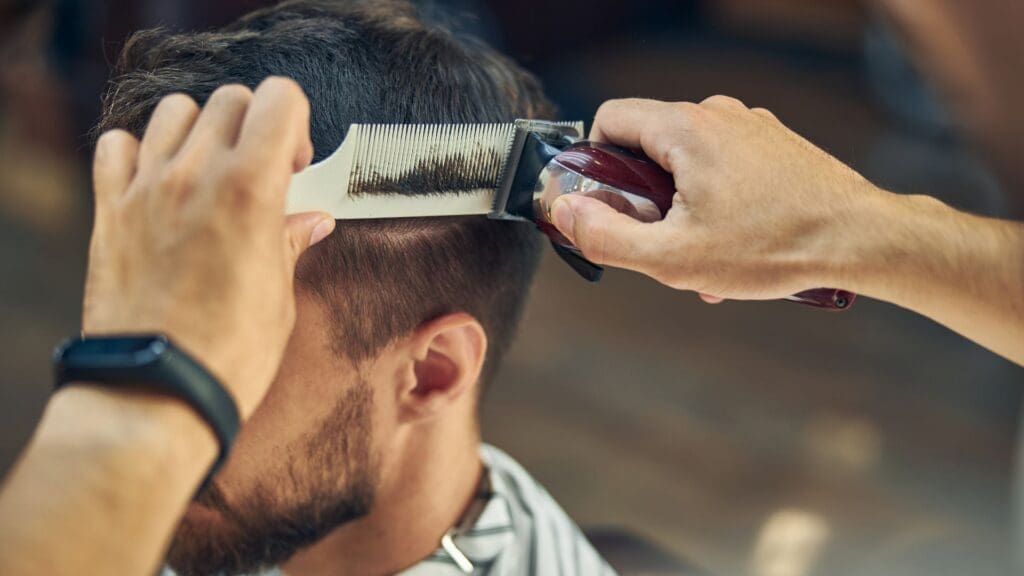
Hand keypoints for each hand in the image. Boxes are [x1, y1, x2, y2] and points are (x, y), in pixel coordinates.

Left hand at [83, 78, 333, 417]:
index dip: (296, 124)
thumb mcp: (279, 295)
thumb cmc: (227, 352)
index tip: (296, 162)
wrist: (158, 388)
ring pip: (174, 112)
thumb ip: (290, 243)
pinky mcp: (111, 211)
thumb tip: (311, 221)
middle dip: (254, 126)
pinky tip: (158, 182)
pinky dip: (138, 151)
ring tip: (209, 173)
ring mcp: (147, 188)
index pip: (280, 99)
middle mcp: (196, 174)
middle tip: (261, 171)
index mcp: (251, 189)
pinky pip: (116, 146)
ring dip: (200, 131)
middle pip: (231, 100)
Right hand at [550, 96, 881, 301]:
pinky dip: (714, 203)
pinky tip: (733, 247)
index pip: (609, 120)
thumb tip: (565, 213)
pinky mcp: (774, 144)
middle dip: (642, 198)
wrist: (862, 240)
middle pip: (647, 146)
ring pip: (686, 163)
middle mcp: (718, 114)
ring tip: (704, 256)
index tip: (604, 208)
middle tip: (660, 244)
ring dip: (680, 208)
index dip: (592, 166)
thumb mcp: (674, 257)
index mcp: (687, 129)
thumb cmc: (774, 247)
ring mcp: (751, 126)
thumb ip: (607, 235)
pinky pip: (722, 167)